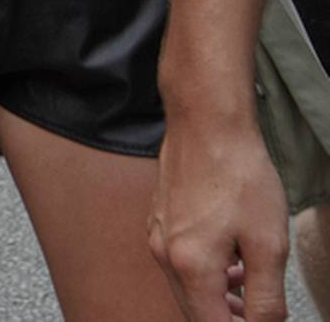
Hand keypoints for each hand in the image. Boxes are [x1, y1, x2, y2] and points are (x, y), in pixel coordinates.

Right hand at [151, 108, 289, 321]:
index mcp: (191, 267)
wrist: (207, 125)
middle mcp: (165, 256)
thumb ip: (267, 297)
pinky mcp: (159, 220)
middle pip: (195, 312)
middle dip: (228, 319)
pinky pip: (179, 263)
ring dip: (217, 299)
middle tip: (261, 316)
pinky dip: (205, 275)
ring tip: (250, 291)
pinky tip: (231, 261)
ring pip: (186, 288)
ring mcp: (158, 236)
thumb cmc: (240, 177)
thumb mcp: (269, 244)